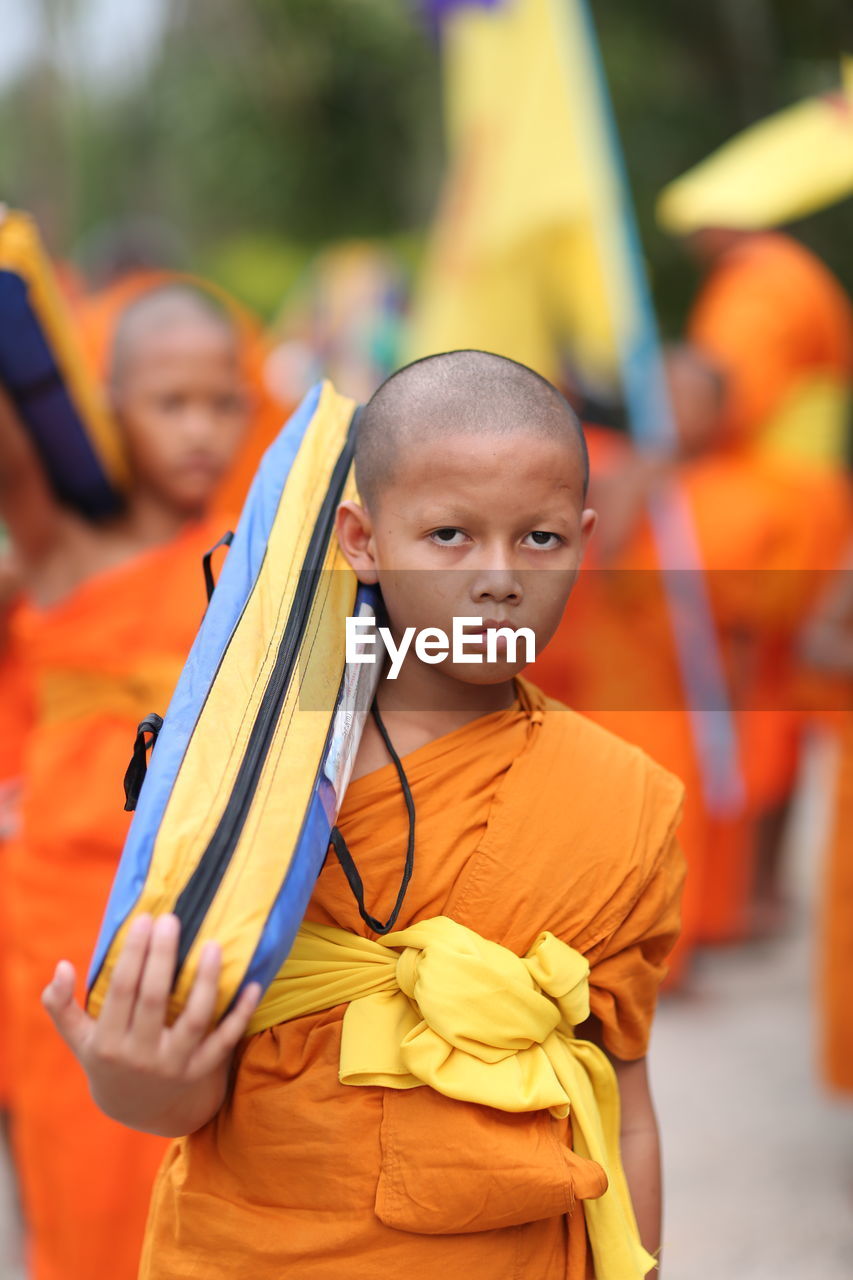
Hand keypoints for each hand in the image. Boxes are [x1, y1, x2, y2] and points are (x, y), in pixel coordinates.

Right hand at [42, 914, 260, 1135]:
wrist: (139, 1110)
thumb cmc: (107, 1059)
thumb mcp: (78, 1038)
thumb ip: (60, 1005)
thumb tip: (60, 966)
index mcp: (108, 1044)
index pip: (122, 991)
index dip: (133, 954)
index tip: (144, 919)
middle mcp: (142, 1056)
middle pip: (155, 999)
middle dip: (163, 956)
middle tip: (172, 919)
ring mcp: (176, 1065)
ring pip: (196, 1018)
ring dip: (206, 981)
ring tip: (213, 945)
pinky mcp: (203, 1070)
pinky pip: (226, 1040)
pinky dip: (241, 1013)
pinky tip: (252, 984)